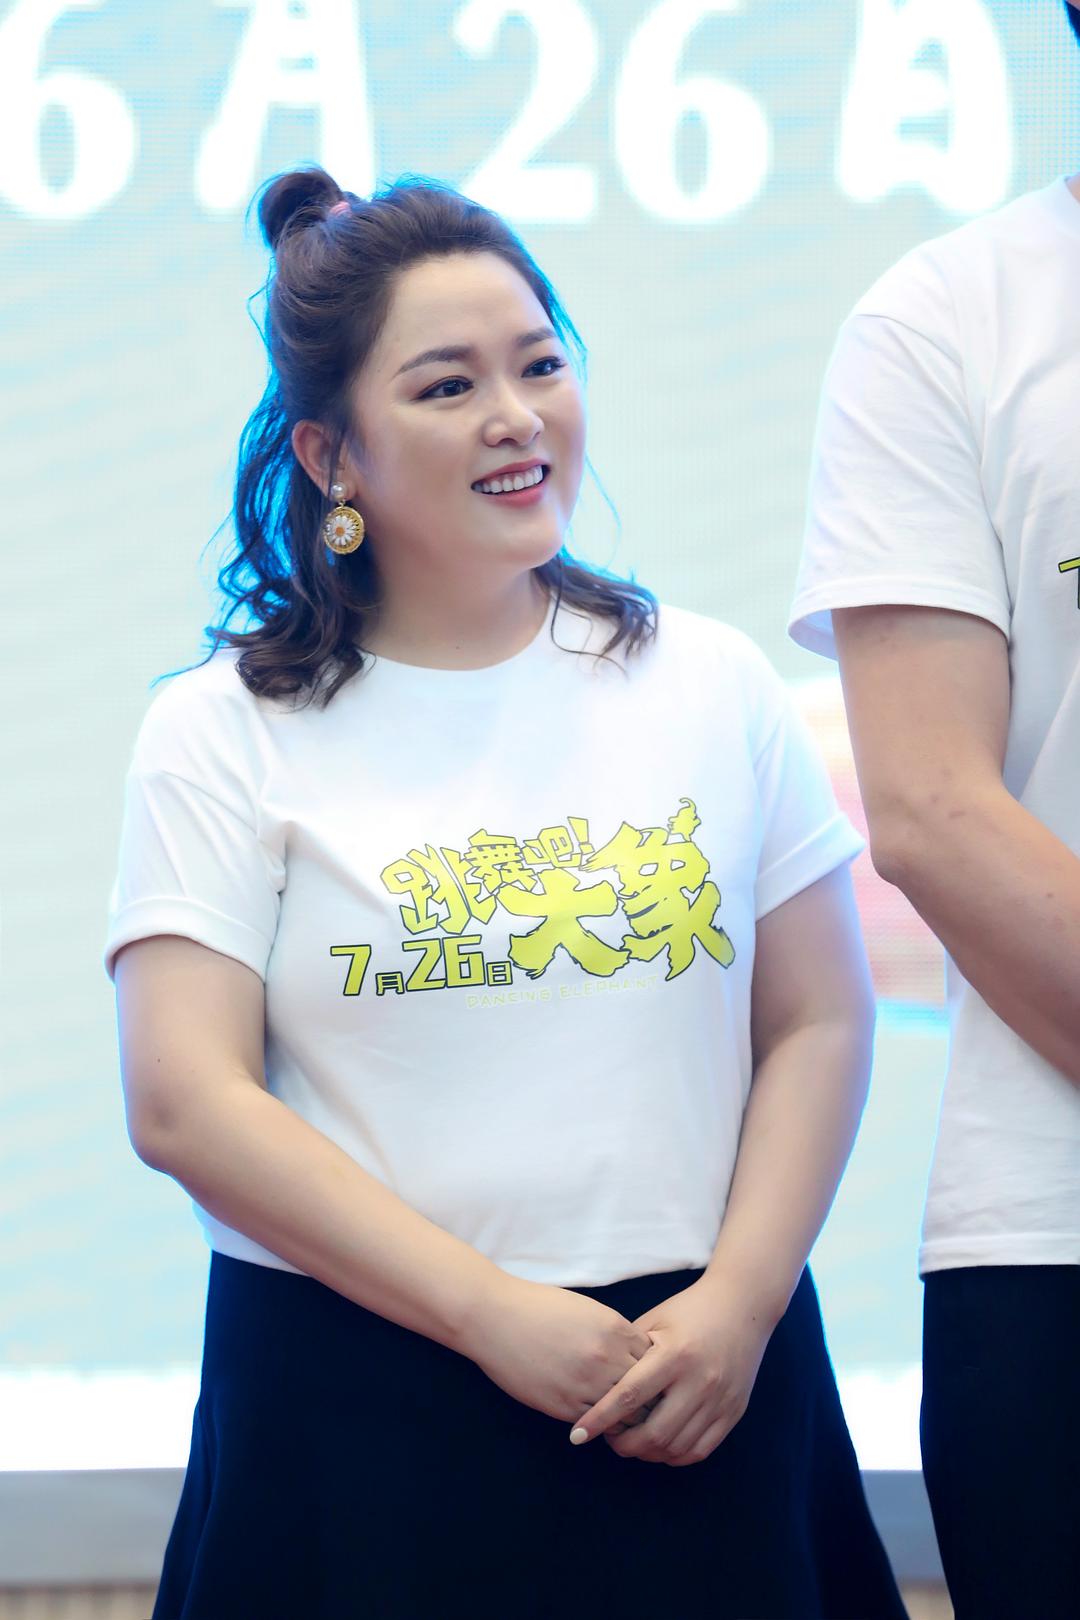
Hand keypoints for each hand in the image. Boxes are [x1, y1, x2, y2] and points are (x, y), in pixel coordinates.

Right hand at [466, 1274, 650, 1422]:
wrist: (495, 1316)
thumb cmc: (540, 1307)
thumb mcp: (588, 1311)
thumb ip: (615, 1334)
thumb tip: (635, 1358)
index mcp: (615, 1329)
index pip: (654, 1360)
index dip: (653, 1370)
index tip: (649, 1377)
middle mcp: (606, 1357)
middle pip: (646, 1390)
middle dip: (647, 1398)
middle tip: (644, 1405)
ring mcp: (585, 1383)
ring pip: (625, 1414)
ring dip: (625, 1416)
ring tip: (623, 1418)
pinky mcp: (564, 1406)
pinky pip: (596, 1424)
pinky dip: (600, 1424)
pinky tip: (598, 1420)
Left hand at [568, 1276, 774, 1465]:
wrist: (743, 1305)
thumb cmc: (690, 1309)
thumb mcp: (655, 1321)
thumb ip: (628, 1352)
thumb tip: (598, 1384)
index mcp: (674, 1354)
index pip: (628, 1397)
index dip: (599, 1420)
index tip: (577, 1435)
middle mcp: (699, 1381)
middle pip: (653, 1433)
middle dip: (623, 1445)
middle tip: (609, 1439)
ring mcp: (719, 1400)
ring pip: (675, 1447)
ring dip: (648, 1453)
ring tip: (632, 1442)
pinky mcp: (733, 1412)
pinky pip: (699, 1450)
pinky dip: (674, 1456)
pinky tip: (660, 1446)